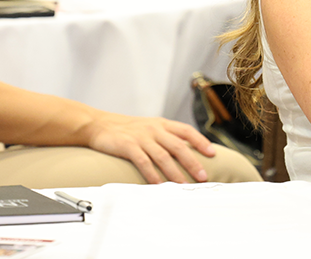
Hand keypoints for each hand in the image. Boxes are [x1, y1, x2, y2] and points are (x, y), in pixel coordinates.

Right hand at [82, 112, 215, 183]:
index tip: (212, 153)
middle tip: (202, 176)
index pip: (186, 131)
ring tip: (183, 185)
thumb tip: (186, 151)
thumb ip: (165, 136)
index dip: (200, 141)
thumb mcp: (148, 127)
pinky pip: (143, 162)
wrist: (98, 124)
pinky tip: (158, 185)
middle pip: (178, 146)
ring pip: (163, 156)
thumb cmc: (125, 128)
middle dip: (192, 162)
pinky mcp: (128, 146)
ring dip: (175, 172)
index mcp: (161, 124)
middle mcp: (153, 129)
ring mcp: (141, 137)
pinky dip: (152, 175)